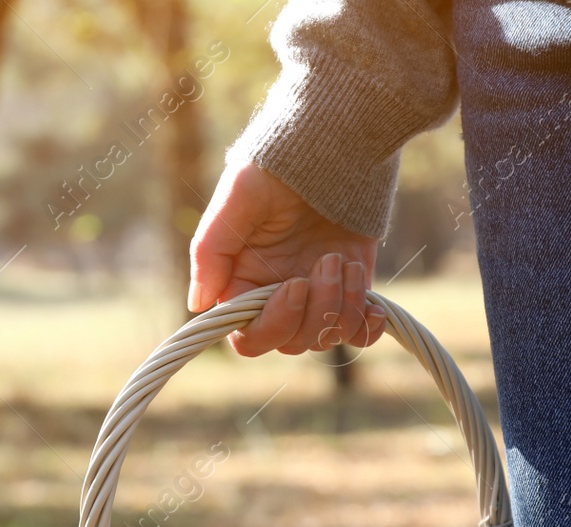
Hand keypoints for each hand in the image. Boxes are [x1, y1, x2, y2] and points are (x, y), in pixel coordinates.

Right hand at [188, 161, 384, 356]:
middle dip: (316, 311)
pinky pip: (357, 332)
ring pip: (326, 337)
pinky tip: (374, 307)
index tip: (296, 284)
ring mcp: (316, 293)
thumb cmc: (279, 164)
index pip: (250, 336)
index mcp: (242, 280)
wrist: (334, 140)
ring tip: (344, 261)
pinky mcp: (350, 287)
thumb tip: (196, 303)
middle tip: (329, 261)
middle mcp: (276, 294)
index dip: (275, 322)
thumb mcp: (238, 198)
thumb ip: (211, 251)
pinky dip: (366, 327)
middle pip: (291, 342)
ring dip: (342, 307)